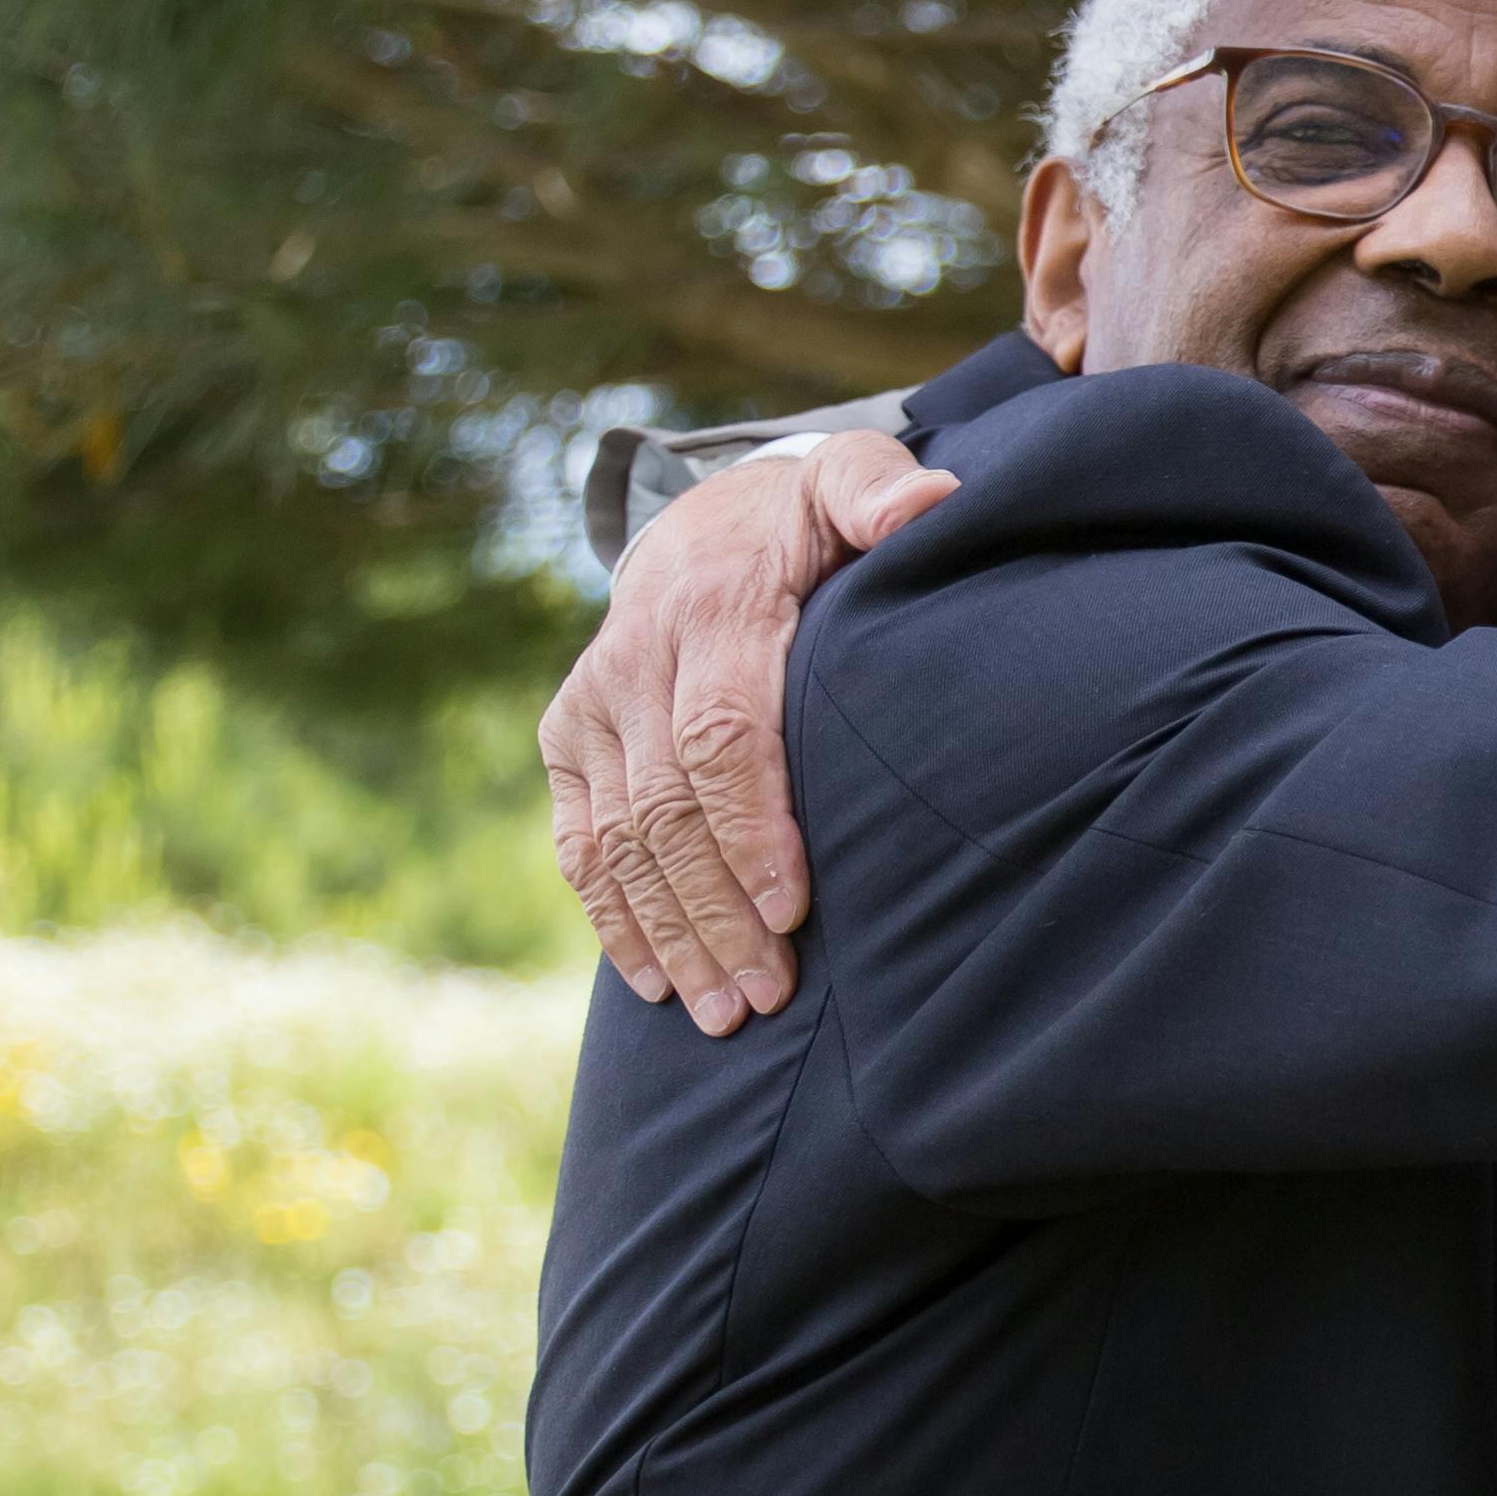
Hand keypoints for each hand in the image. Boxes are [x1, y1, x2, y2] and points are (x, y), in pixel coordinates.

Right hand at [542, 430, 954, 1029]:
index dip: (751, 828)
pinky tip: (655, 985)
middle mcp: (634, 660)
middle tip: (767, 998)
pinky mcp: (565, 740)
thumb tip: (932, 505)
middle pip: (668, 808)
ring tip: (724, 1014)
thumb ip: (882, 492)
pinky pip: (580, 844)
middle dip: (716, 910)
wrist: (702, 522)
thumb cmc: (805, 519)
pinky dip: (614, 919)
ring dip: (669, 935)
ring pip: (619, 842)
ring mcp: (590, 705)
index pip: (721, 735)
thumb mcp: (847, 481)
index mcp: (712, 609)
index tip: (794, 909)